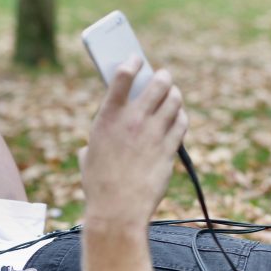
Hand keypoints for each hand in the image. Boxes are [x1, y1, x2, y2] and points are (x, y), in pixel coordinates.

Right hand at [79, 56, 188, 228]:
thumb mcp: (88, 158)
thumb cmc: (99, 186)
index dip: (132, 62)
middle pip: (158, 84)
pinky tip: (179, 118)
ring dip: (175, 95)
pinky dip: (182, 117)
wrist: (118, 211)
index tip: (136, 59)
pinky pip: (182, 123)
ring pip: (174, 100)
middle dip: (162, 77)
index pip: (121, 76)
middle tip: (163, 78)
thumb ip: (93, 144)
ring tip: (173, 96)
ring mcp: (153, 133)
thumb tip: (91, 148)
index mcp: (107, 118)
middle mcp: (132, 120)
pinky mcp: (169, 149)